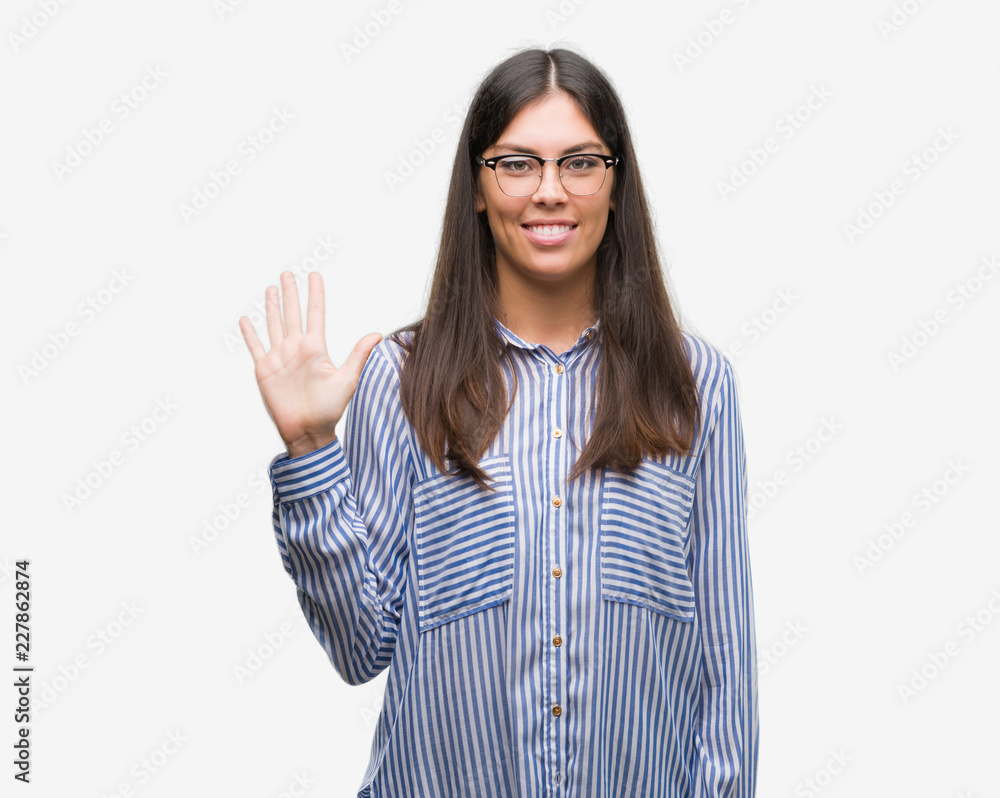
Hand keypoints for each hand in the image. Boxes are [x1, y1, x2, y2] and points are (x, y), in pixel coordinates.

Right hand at [239, 271, 381, 458]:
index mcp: (316, 348)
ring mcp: (280, 357)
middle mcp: (296, 348)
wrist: (307, 431)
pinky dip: (250, 333)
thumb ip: (359, 355)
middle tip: (288, 273)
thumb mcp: (348, 379)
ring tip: (272, 288)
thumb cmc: (329, 409)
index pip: (315, 313)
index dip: (314, 293)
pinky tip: (246, 319)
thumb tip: (378, 334)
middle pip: (292, 313)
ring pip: (274, 324)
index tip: (314, 275)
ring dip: (272, 306)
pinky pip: (255, 346)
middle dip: (290, 293)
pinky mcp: (265, 369)